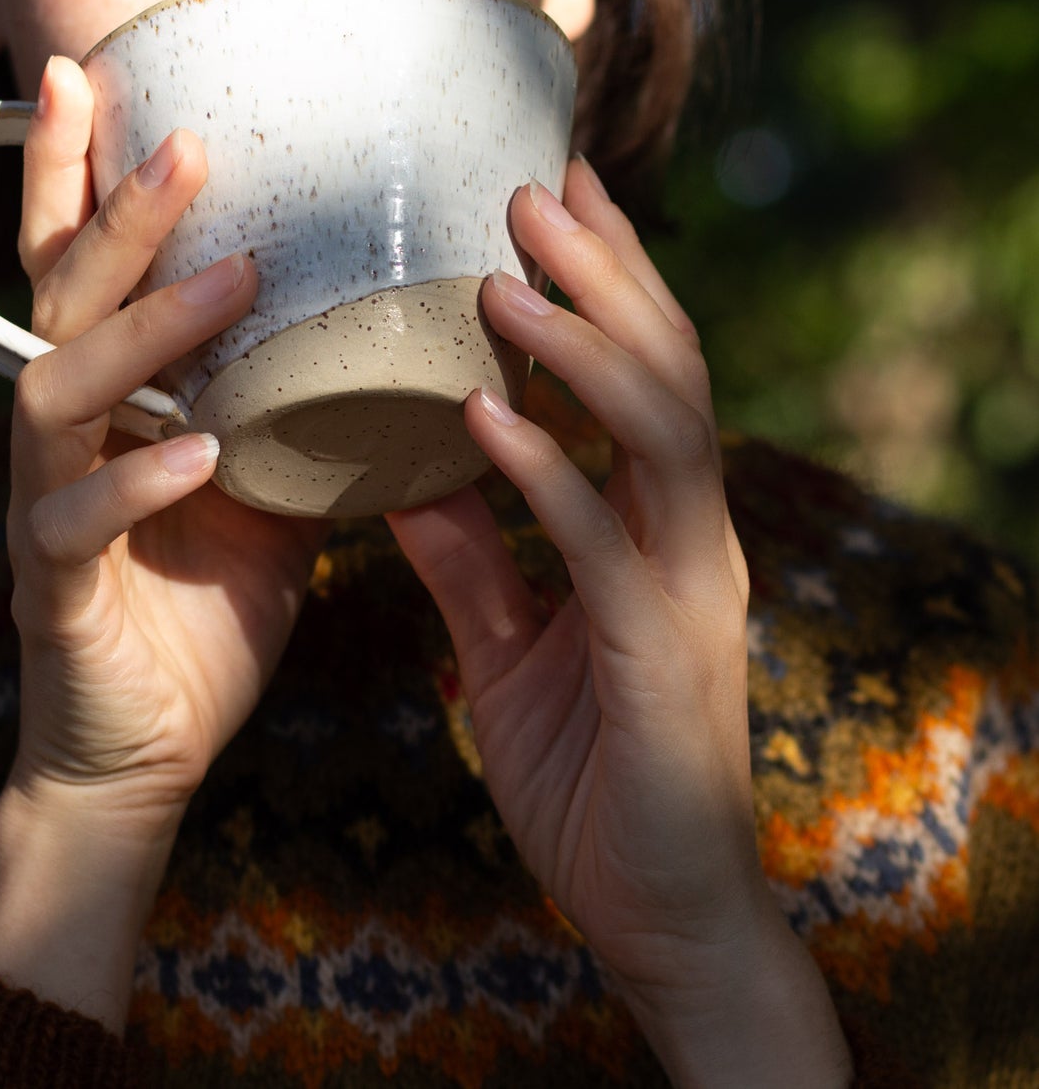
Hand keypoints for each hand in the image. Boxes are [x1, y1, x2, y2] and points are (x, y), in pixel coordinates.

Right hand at [0, 56, 323, 1024]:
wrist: (144, 746)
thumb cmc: (207, 598)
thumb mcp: (265, 478)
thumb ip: (295, 398)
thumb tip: (395, 315)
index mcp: (108, 398)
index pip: (76, 264)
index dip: (72, 172)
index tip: (92, 73)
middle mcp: (59, 434)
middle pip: (61, 298)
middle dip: (118, 216)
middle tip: (187, 143)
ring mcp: (43, 506)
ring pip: (57, 389)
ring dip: (145, 328)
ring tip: (232, 280)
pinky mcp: (54, 590)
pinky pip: (74, 521)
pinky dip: (138, 480)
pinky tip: (200, 451)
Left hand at [388, 157, 850, 1086]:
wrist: (657, 911)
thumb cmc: (590, 770)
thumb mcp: (509, 644)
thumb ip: (469, 556)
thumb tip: (408, 471)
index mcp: (656, 523)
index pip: (641, 371)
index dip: (606, 279)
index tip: (550, 195)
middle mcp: (688, 533)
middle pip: (665, 367)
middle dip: (604, 271)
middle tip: (532, 185)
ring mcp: (685, 585)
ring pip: (659, 428)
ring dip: (579, 344)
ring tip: (502, 275)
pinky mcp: (659, 652)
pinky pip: (601, 542)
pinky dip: (545, 472)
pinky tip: (484, 419)